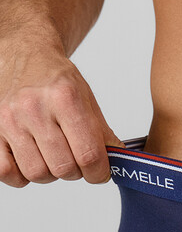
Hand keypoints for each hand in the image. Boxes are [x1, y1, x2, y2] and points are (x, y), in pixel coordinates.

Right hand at [0, 40, 125, 186]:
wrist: (23, 56)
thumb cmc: (55, 80)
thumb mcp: (87, 99)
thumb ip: (103, 134)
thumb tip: (119, 163)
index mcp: (65, 98)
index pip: (89, 155)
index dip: (99, 172)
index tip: (100, 172)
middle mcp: (34, 108)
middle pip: (64, 168)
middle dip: (76, 171)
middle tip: (75, 159)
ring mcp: (9, 120)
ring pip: (37, 174)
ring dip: (50, 174)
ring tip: (52, 156)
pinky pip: (7, 172)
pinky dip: (21, 176)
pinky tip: (31, 160)